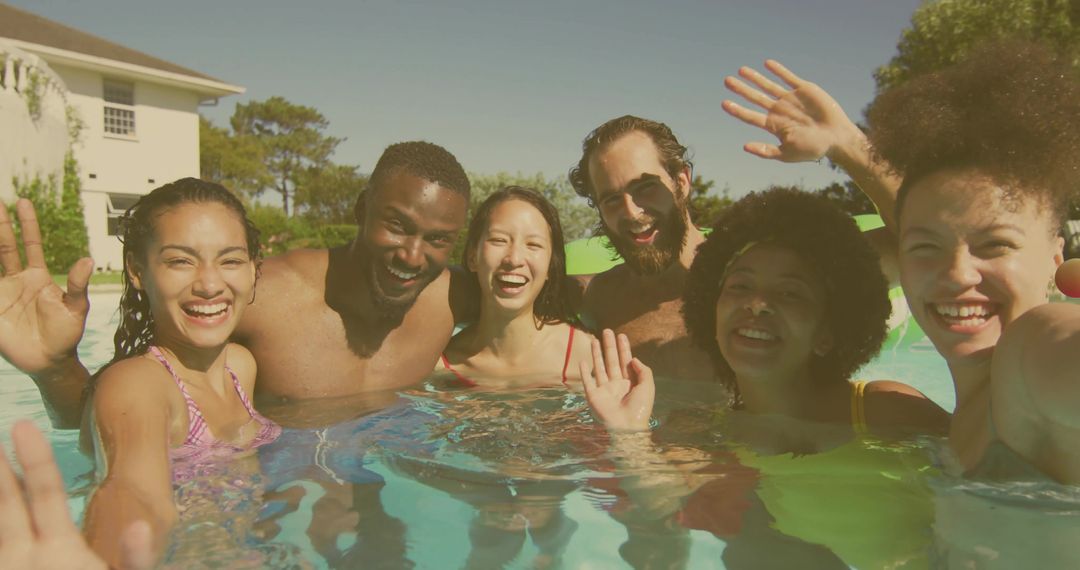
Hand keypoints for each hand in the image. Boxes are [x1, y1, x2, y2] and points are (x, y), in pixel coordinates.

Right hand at [0, 200, 91, 374]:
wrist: (50, 361)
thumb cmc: (66, 334)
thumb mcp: (76, 308)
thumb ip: (78, 285)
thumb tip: (87, 259)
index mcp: (37, 277)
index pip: (29, 244)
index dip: (27, 224)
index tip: (22, 202)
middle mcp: (16, 281)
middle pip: (3, 247)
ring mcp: (1, 294)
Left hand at [0, 421, 153, 569]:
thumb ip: (134, 558)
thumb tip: (141, 528)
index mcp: (61, 548)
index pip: (47, 494)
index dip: (35, 459)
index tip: (21, 426)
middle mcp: (25, 555)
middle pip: (9, 506)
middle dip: (1, 471)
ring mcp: (9, 567)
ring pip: (0, 523)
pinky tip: (3, 515)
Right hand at [580, 329, 654, 431]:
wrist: (627, 427)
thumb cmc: (640, 408)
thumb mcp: (648, 386)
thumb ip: (643, 370)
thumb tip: (634, 358)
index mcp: (630, 382)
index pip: (626, 361)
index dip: (624, 348)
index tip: (621, 335)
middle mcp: (617, 384)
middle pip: (612, 360)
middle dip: (609, 346)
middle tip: (607, 331)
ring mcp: (604, 390)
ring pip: (599, 367)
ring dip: (596, 354)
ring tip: (594, 340)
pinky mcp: (594, 396)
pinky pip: (588, 382)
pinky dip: (584, 372)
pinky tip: (582, 361)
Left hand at [722, 60, 859, 162]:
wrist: (836, 137)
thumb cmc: (813, 149)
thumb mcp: (787, 153)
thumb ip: (766, 150)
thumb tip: (744, 147)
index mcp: (774, 125)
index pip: (750, 116)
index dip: (737, 110)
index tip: (724, 103)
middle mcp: (779, 111)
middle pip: (756, 98)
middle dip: (741, 89)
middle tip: (727, 81)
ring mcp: (790, 99)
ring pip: (769, 85)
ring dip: (755, 78)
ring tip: (741, 70)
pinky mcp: (804, 90)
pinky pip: (788, 78)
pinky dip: (778, 70)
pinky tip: (767, 64)